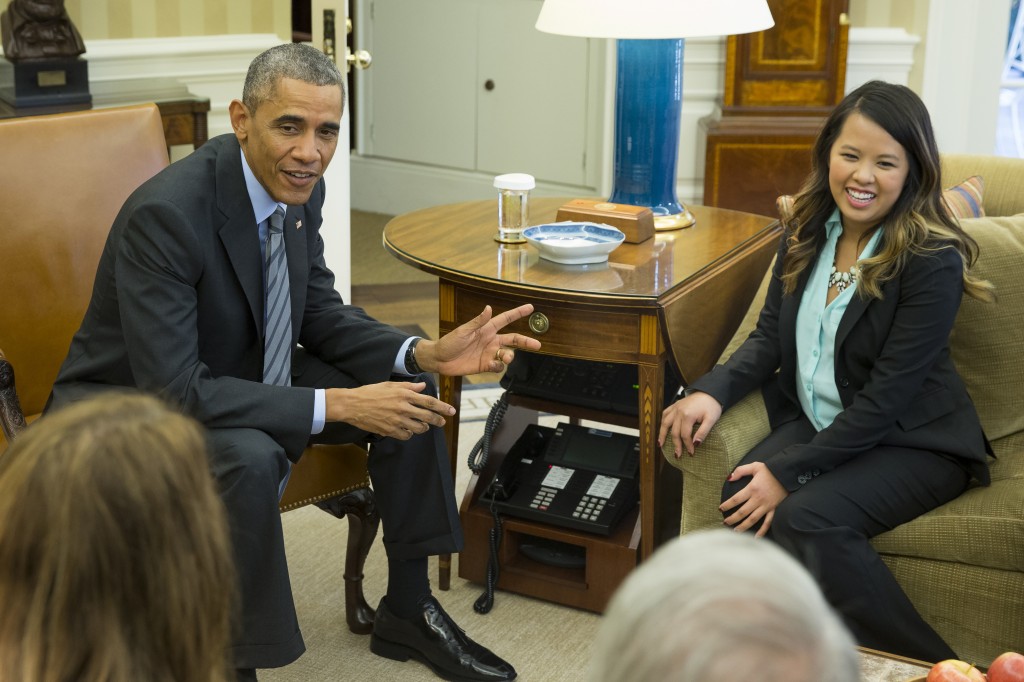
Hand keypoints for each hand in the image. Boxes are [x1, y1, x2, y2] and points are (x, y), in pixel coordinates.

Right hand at [324, 381, 454, 439]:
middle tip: (442, 422)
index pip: (429, 402)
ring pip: (418, 428)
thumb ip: (408, 387)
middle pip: (427, 417)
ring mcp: (396, 421)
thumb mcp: (390, 385)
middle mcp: (403, 408)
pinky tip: (407, 430)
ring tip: (422, 425)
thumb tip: (423, 387)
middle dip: (437, 420)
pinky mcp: (389, 430)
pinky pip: (406, 435)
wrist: (352, 405)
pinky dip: (409, 434)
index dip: (442, 407)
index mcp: (404, 395)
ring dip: (422, 427)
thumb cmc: (370, 392)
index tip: (452, 411)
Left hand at [414, 304, 541, 375]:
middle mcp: (491, 340)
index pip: (506, 319)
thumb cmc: (449, 342)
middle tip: (537, 345)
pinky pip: (498, 366)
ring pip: (507, 354)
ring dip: (510, 356)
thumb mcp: (463, 331)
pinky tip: (493, 365)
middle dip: (526, 341)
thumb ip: (478, 321)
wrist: (439, 360)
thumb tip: (489, 308)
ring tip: (506, 358)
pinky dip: (498, 366)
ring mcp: (489, 353)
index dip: (518, 313)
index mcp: (487, 328)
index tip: (531, 307)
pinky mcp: (485, 365)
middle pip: (513, 339)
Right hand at [658, 391, 722, 456]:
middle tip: (678, 455)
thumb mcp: (711, 420)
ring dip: (662, 435)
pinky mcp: (675, 405)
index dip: (687, 445)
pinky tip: (662, 429)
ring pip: (665, 423)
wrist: (710, 392)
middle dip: (676, 445)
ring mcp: (675, 408)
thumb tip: (696, 444)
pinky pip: (665, 414)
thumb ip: (703, 432)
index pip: (685, 435)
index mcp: (688, 415)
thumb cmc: (712, 405)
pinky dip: (662, 422)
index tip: (691, 453)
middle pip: (674, 432)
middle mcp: (679, 411)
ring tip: (660, 445)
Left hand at [720, 462, 787, 536]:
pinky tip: (756, 538)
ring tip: (735, 532)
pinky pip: (768, 522)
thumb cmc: (771, 470)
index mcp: (752, 488)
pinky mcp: (774, 509)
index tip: (721, 509)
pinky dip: (762, 531)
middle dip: (732, 519)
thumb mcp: (754, 466)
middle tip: (725, 523)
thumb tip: (729, 478)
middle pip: (742, 512)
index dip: (727, 505)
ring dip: (743, 526)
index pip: (736, 499)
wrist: (788, 474)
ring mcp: (766, 506)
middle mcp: (758, 499)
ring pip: (753, 519)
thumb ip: (740, 471)